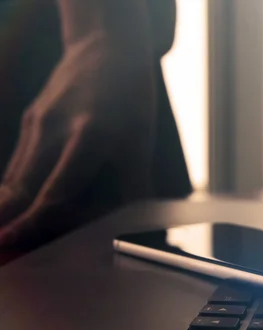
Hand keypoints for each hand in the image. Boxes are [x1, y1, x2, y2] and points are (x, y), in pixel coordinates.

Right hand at [0, 32, 155, 247]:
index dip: (32, 221)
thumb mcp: (141, 141)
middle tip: (2, 248)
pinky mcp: (30, 119)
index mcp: (88, 138)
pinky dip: (14, 188)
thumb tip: (146, 224)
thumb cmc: (129, 95)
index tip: (10, 241)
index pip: (55, 190)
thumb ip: (137, 184)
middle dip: (6, 221)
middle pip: (22, 187)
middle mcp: (54, 132)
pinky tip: (10, 206)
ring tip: (2, 236)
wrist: (105, 46)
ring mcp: (36, 124)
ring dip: (6, 208)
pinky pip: (18, 161)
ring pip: (15, 176)